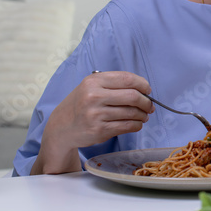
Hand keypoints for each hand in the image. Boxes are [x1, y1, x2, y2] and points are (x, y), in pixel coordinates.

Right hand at [36, 71, 153, 173]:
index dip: (143, 84)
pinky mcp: (99, 130)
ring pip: (132, 113)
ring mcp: (96, 115)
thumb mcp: (91, 86)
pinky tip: (136, 124)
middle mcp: (93, 96)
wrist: (61, 127)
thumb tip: (144, 90)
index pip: (127, 79)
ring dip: (143, 115)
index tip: (148, 90)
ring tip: (143, 116)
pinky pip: (127, 126)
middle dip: (146, 102)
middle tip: (150, 106)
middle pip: (133, 96)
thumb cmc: (81, 104)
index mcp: (94, 81)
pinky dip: (136, 125)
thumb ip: (114, 84)